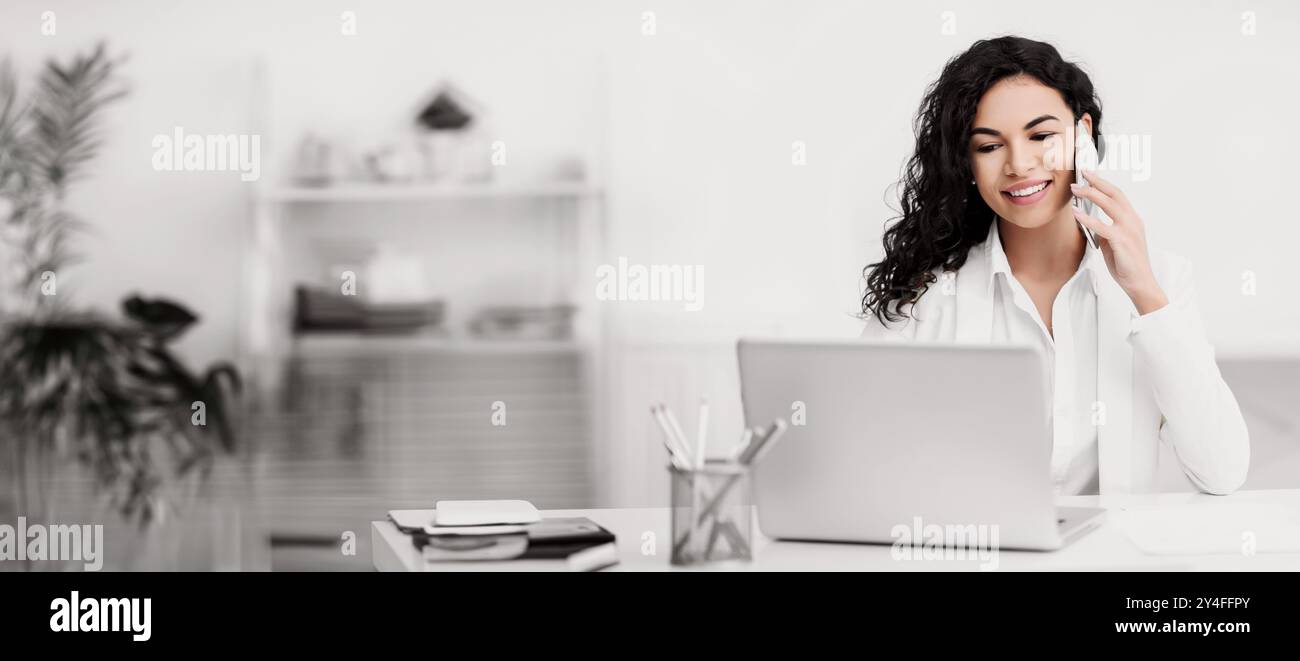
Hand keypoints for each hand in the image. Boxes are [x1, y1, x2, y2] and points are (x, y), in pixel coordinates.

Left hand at [1070, 171, 1167, 313]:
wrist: (1139, 282)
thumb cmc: (1126, 264)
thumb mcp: (1114, 243)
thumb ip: (1104, 232)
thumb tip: (1090, 223)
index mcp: (1132, 220)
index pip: (1118, 195)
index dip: (1103, 183)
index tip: (1089, 175)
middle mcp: (1132, 221)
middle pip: (1114, 194)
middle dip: (1097, 181)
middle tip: (1082, 174)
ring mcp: (1128, 230)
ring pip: (1109, 205)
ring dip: (1091, 194)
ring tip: (1076, 189)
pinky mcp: (1121, 241)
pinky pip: (1101, 227)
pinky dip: (1087, 218)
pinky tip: (1076, 213)